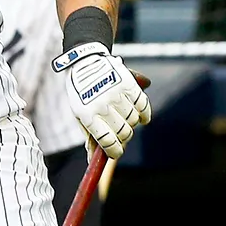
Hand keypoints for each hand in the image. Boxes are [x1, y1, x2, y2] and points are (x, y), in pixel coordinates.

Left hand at [53, 43, 150, 158]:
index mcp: (87, 115)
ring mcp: (117, 94)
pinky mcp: (129, 84)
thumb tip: (93, 161)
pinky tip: (141, 115)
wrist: (85, 63)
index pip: (107, 142)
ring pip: (134, 121)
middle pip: (124, 133)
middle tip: (120, 133)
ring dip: (132, 123)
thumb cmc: (82, 95)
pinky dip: (145, 113)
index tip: (116, 153)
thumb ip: (91, 137)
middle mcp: (102, 105)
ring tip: (123, 116)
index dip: (114, 152)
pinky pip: (144, 106)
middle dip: (123, 138)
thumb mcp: (81, 116)